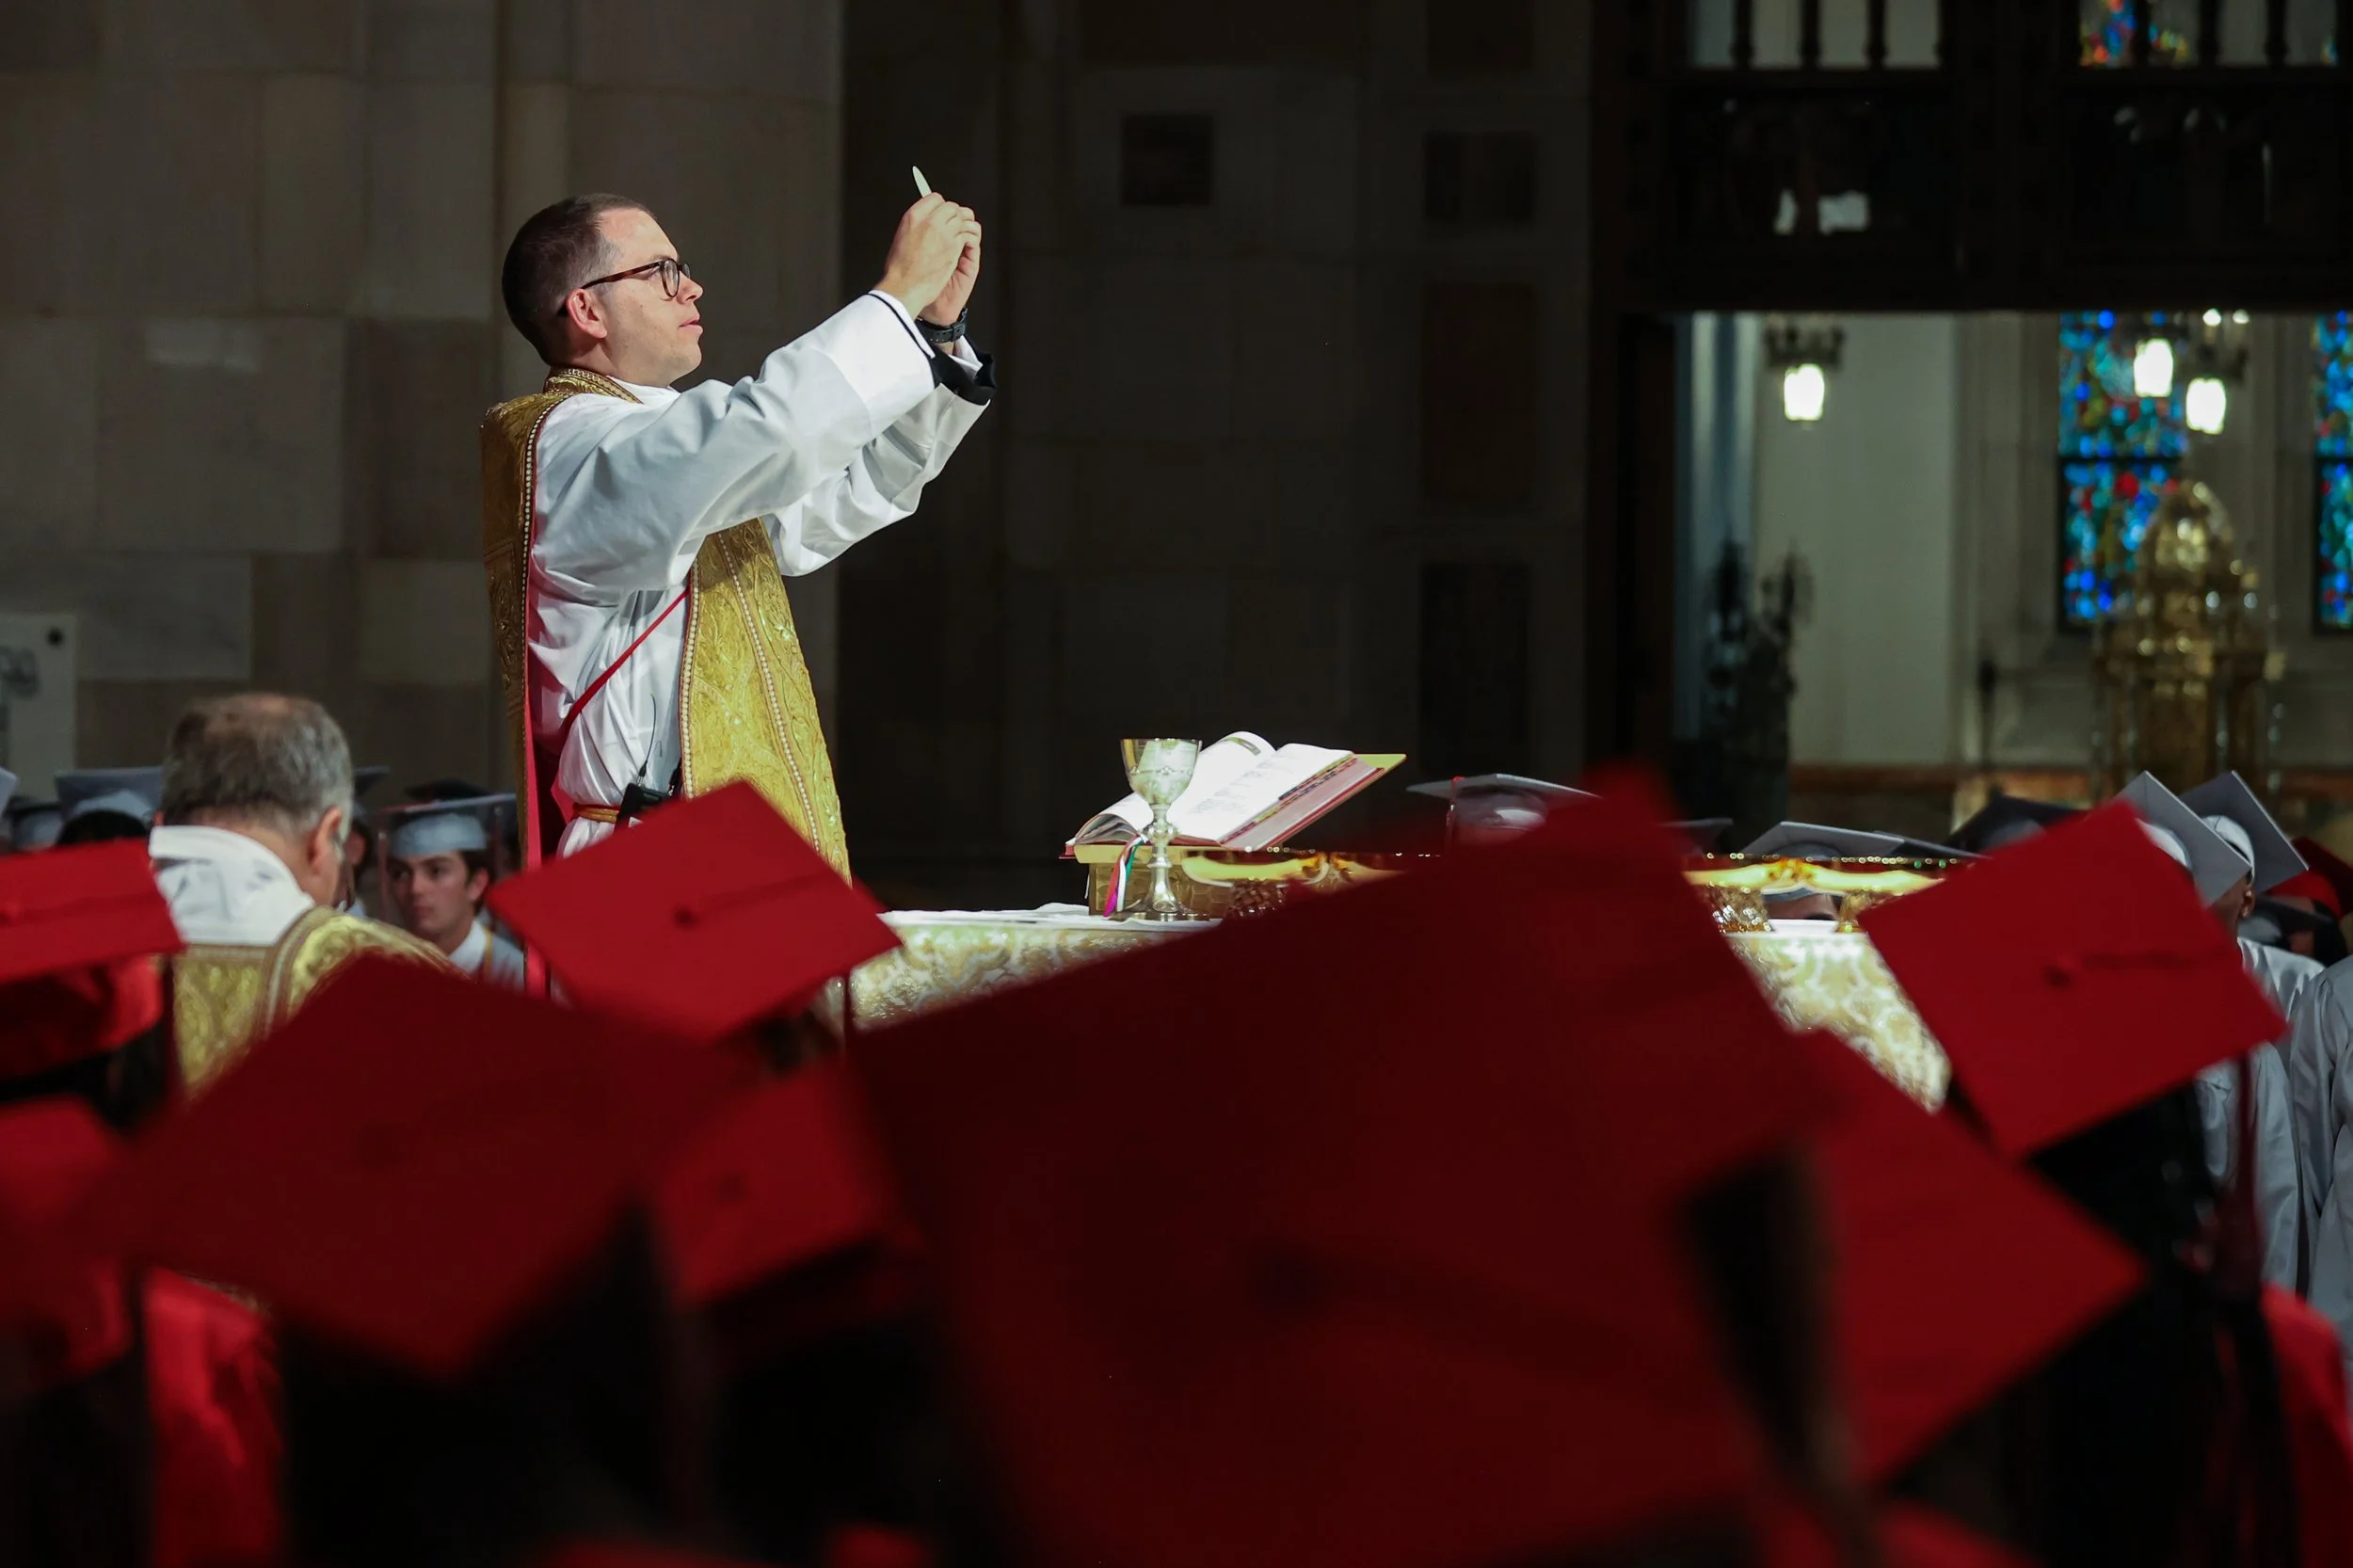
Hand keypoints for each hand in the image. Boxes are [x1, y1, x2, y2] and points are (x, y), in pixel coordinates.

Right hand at [876, 194, 979, 319]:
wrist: (904, 287)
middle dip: (956, 214)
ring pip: (963, 218)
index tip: (943, 213)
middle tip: (955, 224)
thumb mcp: (902, 237)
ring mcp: (943, 233)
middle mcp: (929, 221)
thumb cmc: (900, 269)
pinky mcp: (953, 246)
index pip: (934, 198)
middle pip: (952, 206)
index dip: (941, 206)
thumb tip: (927, 220)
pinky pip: (968, 234)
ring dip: (965, 225)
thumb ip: (917, 225)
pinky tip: (964, 245)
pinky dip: (969, 238)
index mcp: (913, 217)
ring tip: (962, 234)